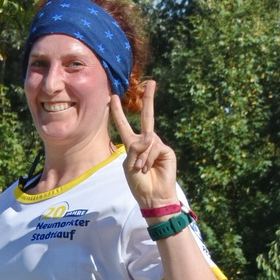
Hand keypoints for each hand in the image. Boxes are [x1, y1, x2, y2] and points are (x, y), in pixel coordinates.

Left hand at [109, 81, 178, 210]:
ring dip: (142, 157)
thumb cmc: (138, 184)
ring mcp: (157, 145)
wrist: (153, 196)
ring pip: (147, 139)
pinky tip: (150, 169)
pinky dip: (149, 158)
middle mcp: (146, 142)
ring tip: (142, 170)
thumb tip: (149, 136)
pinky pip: (154, 147)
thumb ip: (135, 149)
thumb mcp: (129, 165)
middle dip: (149, 99)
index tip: (112, 97)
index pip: (124, 125)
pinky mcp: (166, 150)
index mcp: (133, 145)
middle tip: (151, 82)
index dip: (118, 112)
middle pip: (147, 117)